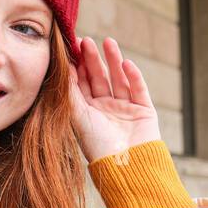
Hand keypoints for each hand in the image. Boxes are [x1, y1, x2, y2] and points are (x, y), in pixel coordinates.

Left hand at [68, 36, 161, 163]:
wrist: (125, 166)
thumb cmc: (96, 145)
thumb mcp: (77, 116)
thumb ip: (70, 92)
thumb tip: (63, 68)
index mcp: (88, 113)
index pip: (81, 85)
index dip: (77, 66)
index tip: (70, 48)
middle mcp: (106, 110)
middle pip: (99, 79)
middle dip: (93, 60)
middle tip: (85, 41)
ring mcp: (125, 109)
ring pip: (119, 79)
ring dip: (113, 61)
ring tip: (107, 42)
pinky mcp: (144, 111)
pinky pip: (139, 89)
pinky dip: (133, 76)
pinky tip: (126, 63)